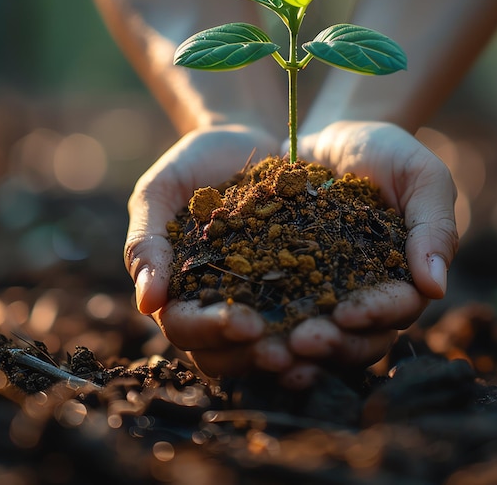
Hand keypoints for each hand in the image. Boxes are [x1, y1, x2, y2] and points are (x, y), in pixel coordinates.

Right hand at [125, 124, 346, 387]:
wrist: (244, 141)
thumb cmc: (193, 165)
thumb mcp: (160, 192)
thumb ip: (146, 242)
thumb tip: (147, 303)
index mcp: (179, 291)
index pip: (186, 327)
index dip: (212, 331)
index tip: (245, 323)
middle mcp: (220, 303)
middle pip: (228, 351)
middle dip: (256, 356)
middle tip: (289, 352)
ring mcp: (261, 297)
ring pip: (270, 343)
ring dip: (295, 353)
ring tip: (323, 346)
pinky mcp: (299, 282)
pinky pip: (310, 313)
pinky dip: (325, 325)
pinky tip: (350, 324)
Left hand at [279, 121, 457, 378]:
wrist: (335, 136)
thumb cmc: (388, 151)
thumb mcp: (421, 175)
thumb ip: (434, 225)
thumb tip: (435, 289)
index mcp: (405, 277)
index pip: (398, 309)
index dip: (374, 316)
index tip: (346, 314)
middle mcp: (366, 294)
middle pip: (357, 337)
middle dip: (331, 345)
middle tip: (299, 344)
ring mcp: (325, 290)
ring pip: (317, 334)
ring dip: (294, 352)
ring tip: (266, 354)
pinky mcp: (288, 279)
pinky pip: (277, 309)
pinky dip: (263, 326)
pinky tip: (241, 333)